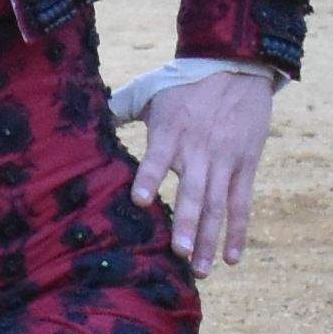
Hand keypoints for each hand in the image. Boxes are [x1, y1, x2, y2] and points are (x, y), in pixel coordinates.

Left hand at [134, 74, 271, 268]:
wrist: (235, 63)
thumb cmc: (183, 81)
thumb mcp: (148, 90)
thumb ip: (119, 108)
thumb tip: (86, 120)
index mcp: (170, 131)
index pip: (158, 158)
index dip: (150, 178)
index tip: (139, 201)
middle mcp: (199, 149)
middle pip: (194, 191)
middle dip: (186, 224)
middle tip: (177, 254)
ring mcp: (225, 159)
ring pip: (218, 205)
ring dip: (209, 239)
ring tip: (200, 270)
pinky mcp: (246, 164)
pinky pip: (242, 203)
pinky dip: (238, 231)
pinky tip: (232, 259)